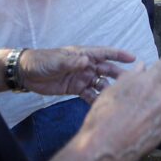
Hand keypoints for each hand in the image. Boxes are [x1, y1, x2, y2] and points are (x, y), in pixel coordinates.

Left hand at [19, 46, 135, 102]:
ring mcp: (82, 77)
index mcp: (83, 54)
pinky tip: (102, 107)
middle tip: (131, 83)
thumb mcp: (57, 61)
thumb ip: (72, 62)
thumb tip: (87, 62)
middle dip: (119, 75)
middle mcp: (86, 65)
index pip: (105, 53)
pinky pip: (89, 94)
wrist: (27, 74)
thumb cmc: (42, 61)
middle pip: (107, 70)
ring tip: (118, 99)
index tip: (134, 59)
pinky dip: (96, 100)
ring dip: (108, 90)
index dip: (119, 55)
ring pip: (100, 83)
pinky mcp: (76, 89)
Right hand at [77, 56, 160, 160]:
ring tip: (154, 102)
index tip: (160, 64)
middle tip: (159, 82)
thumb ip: (130, 77)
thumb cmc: (102, 118)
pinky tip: (149, 121)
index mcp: (147, 83)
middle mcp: (160, 98)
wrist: (103, 148)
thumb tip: (142, 67)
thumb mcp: (112, 91)